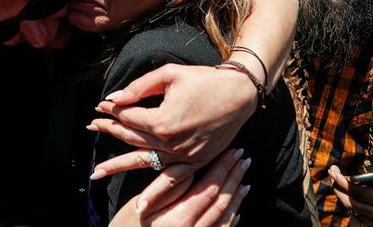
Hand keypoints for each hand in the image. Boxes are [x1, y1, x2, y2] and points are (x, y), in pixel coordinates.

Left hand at [88, 64, 257, 208]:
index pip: (128, 117)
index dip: (113, 110)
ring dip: (119, 166)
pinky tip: (141, 204)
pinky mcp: (196, 162)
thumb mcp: (169, 74)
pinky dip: (156, 191)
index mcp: (162, 121)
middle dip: (109, 131)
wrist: (239, 94)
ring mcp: (184, 155)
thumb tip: (114, 99)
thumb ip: (138, 87)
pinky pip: (171, 179)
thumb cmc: (204, 79)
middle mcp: (170, 143)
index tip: (100, 105)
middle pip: (132, 138)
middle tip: (92, 127)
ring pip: (144, 161)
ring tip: (97, 172)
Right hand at [109, 148, 250, 226]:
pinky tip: (236, 209)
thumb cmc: (128, 226)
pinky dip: (232, 218)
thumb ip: (169, 190)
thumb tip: (192, 173)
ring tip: (243, 179)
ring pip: (226, 217)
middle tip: (242, 159)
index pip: (208, 188)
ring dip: (236, 196)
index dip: (221, 168)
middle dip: (233, 177)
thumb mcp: (142, 205)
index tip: (231, 152)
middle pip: (221, 201)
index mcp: (179, 219)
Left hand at [327, 148, 372, 224]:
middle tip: (332, 173)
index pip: (362, 194)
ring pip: (351, 208)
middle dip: (338, 187)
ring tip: (335, 180)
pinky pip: (354, 213)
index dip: (345, 183)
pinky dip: (346, 201)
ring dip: (340, 193)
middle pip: (352, 202)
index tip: (334, 171)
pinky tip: (344, 189)